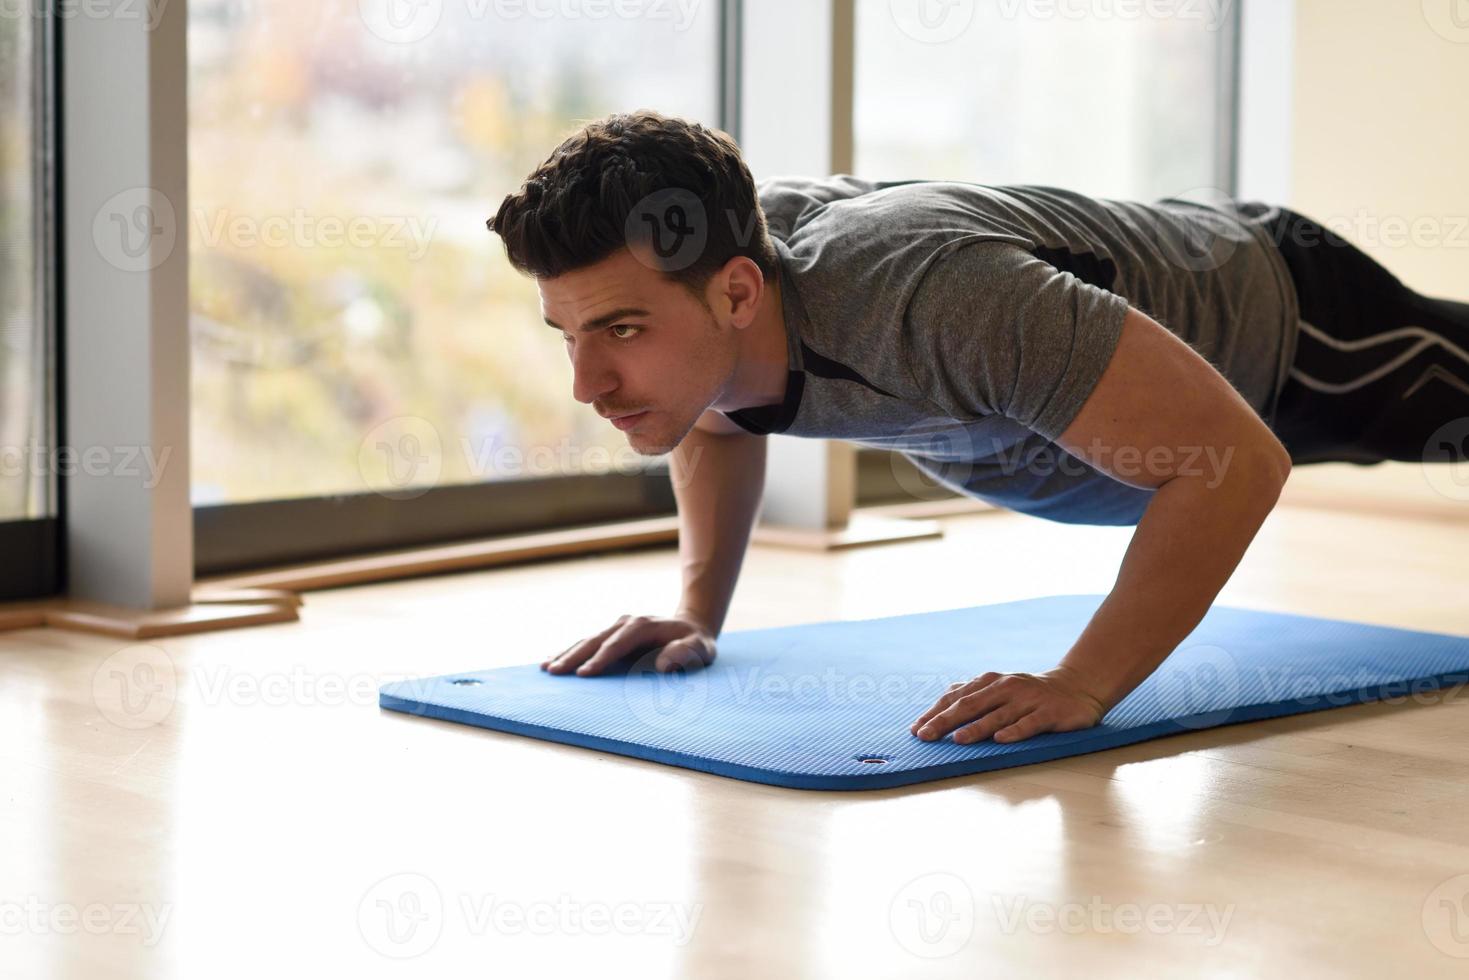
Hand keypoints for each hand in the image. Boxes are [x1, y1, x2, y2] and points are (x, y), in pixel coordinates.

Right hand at [541, 614, 716, 676]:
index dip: (601, 658)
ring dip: (566, 653)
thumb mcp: (701, 649)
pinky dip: (569, 652)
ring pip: (587, 640)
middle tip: (554, 672)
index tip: (584, 674)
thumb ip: (686, 653)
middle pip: (596, 639)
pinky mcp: (611, 634)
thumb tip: (664, 664)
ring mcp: (616, 626)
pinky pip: (587, 643)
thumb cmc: (696, 643)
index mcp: (644, 626)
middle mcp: (626, 622)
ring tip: (545, 668)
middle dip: (574, 656)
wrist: (691, 628)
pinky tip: (551, 662)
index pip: (618, 643)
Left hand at [909, 667, 1106, 744]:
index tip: (916, 730)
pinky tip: (1001, 739)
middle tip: (926, 736)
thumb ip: (972, 695)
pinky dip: (1014, 731)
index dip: (934, 713)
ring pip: (997, 715)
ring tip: (958, 739)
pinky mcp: (1048, 712)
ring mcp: (1027, 699)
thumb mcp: (998, 688)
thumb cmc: (1028, 693)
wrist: (1075, 687)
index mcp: (989, 683)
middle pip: (970, 705)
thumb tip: (940, 705)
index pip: (956, 698)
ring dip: (976, 728)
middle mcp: (1005, 688)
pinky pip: (1029, 723)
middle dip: (945, 721)